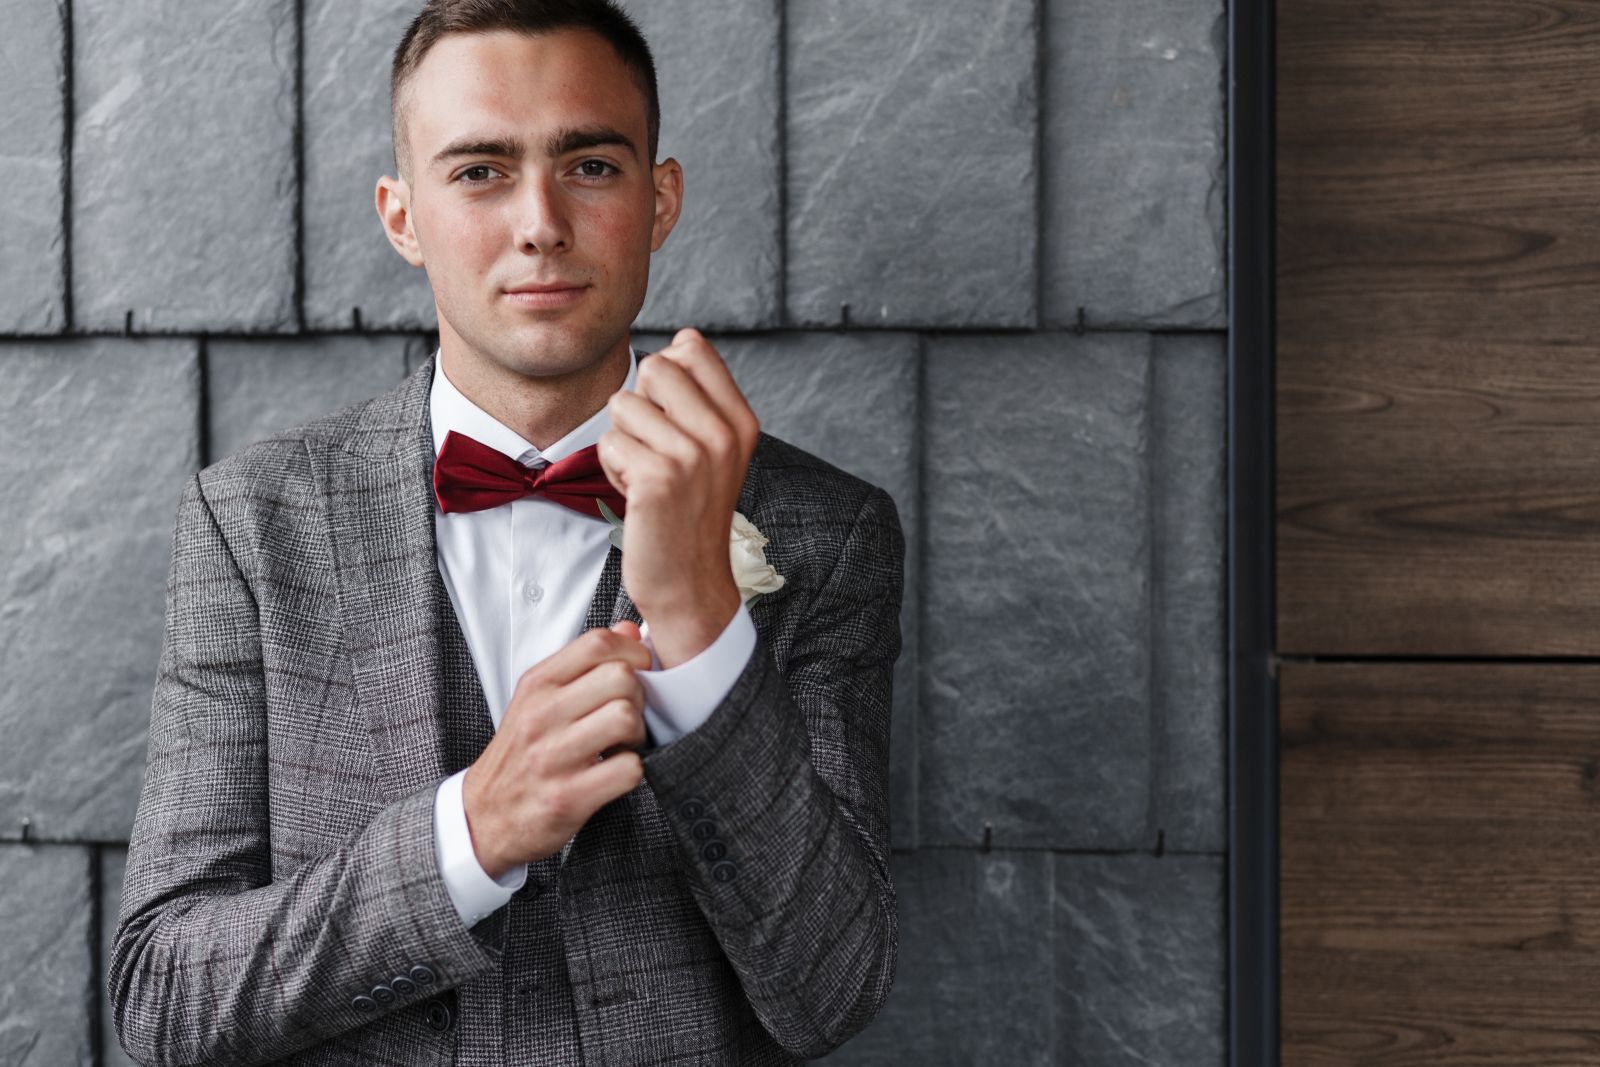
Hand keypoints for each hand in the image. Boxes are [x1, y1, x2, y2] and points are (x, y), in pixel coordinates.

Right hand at [461, 621, 652, 877]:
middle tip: (629, 716)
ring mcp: (553, 757)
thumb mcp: (540, 699)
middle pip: (621, 678)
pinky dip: (633, 771)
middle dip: (639, 697)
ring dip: (638, 735)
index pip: (598, 643)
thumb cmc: (519, 754)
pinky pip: (628, 769)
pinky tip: (616, 772)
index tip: (638, 672)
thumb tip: (629, 630)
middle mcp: (541, 715)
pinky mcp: (568, 797)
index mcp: (538, 685)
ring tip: (624, 745)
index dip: (633, 653)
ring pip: (626, 718)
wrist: (483, 816)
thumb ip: (584, 663)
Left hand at [597, 328, 759, 667]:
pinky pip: (609, 443)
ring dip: (623, 442)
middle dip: (641, 406)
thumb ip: (700, 399)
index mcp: (740, 420)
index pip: (692, 346)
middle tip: (657, 452)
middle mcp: (722, 433)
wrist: (691, 585)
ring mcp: (693, 456)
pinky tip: (637, 497)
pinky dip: (613, 471)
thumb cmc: (689, 515)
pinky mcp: (658, 479)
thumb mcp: (714, 451)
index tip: (674, 422)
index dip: (666, 377)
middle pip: (655, 366)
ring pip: (624, 405)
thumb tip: (676, 342)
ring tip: (648, 478)